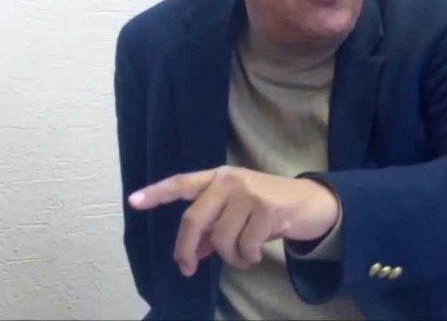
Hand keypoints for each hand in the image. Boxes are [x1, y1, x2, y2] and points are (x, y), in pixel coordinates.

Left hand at [128, 166, 338, 275]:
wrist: (313, 202)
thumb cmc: (270, 208)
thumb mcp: (238, 214)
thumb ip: (212, 228)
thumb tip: (191, 254)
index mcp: (219, 177)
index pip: (182, 183)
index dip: (157, 193)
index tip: (133, 202)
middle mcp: (230, 180)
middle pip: (194, 219)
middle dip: (185, 249)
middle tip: (187, 269)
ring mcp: (248, 193)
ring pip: (220, 239)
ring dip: (229, 258)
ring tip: (243, 258)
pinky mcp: (266, 209)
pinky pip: (244, 246)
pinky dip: (248, 258)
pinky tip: (257, 254)